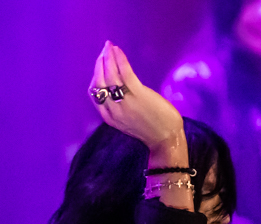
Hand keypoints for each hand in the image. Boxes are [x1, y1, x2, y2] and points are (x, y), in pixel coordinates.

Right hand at [91, 40, 184, 156]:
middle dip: (99, 63)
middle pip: (99, 81)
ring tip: (109, 46)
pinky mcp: (138, 95)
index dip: (95, 75)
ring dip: (108, 57)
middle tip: (104, 50)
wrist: (166, 139)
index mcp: (108, 117)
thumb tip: (116, 86)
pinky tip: (118, 50)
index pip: (94, 92)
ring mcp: (124, 102)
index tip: (99, 63)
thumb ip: (119, 106)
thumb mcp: (128, 120)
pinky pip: (124, 72)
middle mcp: (113, 110)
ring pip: (110, 75)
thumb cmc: (151, 128)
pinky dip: (119, 59)